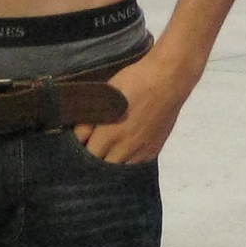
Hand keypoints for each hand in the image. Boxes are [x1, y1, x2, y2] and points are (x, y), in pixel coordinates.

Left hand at [78, 45, 193, 164]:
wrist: (168, 79)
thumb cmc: (134, 81)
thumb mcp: (105, 95)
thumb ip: (89, 120)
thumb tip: (78, 137)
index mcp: (109, 134)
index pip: (87, 154)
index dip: (82, 147)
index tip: (81, 140)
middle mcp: (126, 147)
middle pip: (102, 165)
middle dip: (95, 156)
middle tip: (93, 143)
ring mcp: (142, 150)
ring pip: (119, 167)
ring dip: (112, 159)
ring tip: (109, 146)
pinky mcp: (153, 149)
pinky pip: (136, 163)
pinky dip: (128, 159)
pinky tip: (126, 146)